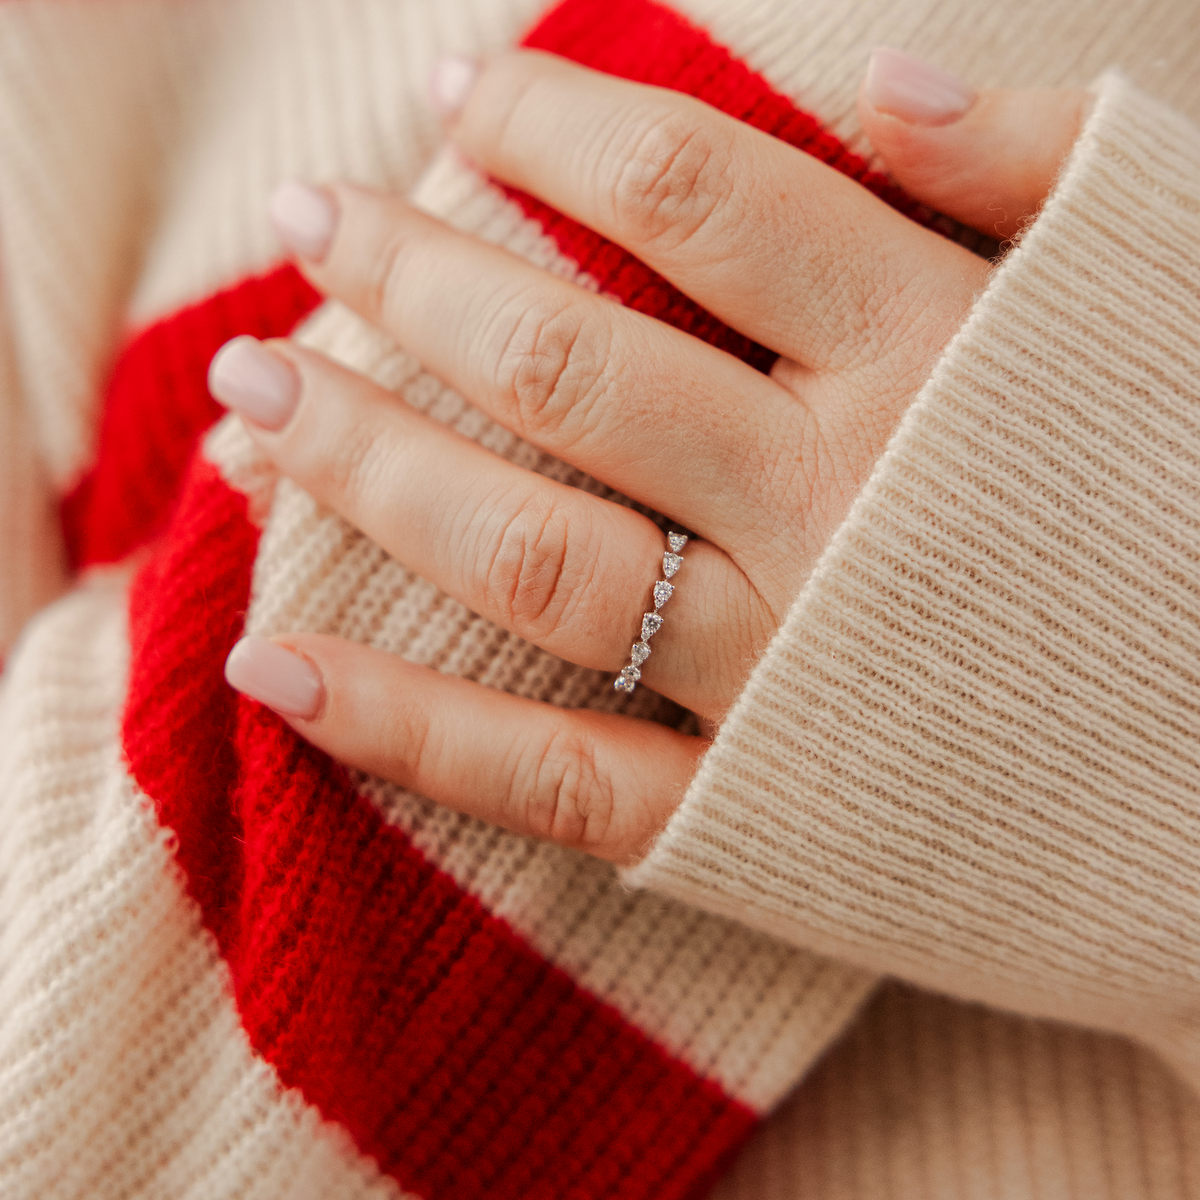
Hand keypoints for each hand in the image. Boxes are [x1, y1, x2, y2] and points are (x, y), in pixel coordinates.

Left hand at [212, 48, 1086, 863]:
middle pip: (569, 363)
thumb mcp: (1170, 303)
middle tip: (303, 220)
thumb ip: (1041, 171)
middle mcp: (838, 507)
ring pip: (526, 554)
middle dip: (410, 276)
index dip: (552, 122)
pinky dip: (406, 728)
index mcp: (941, 358)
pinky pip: (550, 774)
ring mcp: (781, 677)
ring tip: (243, 398)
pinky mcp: (750, 820)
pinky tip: (272, 669)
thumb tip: (878, 71)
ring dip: (363, 465)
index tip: (449, 91)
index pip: (697, 198)